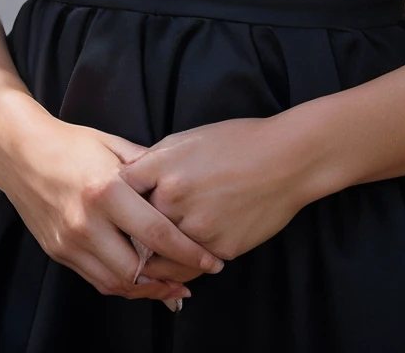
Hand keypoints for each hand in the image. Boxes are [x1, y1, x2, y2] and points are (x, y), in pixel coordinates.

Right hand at [0, 99, 224, 303]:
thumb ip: (147, 169)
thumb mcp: (114, 145)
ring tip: (175, 287)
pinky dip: (122, 285)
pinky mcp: (58, 252)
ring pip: (116, 283)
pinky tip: (142, 281)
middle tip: (197, 278)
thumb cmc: (72, 142)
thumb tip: (180, 187)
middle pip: (138, 269)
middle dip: (172, 279)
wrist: (20, 151)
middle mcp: (87, 222)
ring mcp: (70, 242)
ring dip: (148, 290)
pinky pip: (96, 279)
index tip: (212, 261)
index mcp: (106, 190)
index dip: (188, 253)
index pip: (156, 233)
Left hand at [119, 115, 311, 264]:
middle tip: (126, 240)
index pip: (121, 190)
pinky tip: (186, 258)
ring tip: (152, 258)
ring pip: (160, 257)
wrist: (286, 160)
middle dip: (132, 233)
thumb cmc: (239, 142)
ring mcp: (197, 229)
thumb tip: (130, 178)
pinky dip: (185, 265)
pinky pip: (191, 266)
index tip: (117, 205)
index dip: (118, 198)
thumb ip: (155, 160)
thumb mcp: (189, 138)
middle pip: (136, 228)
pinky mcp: (219, 250)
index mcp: (163, 168)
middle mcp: (174, 200)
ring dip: (156, 258)